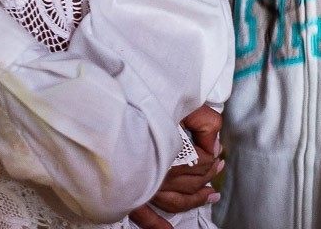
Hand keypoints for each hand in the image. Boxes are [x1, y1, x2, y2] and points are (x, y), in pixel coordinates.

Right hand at [127, 104, 224, 226]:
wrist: (103, 113)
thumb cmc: (137, 103)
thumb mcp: (181, 103)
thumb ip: (204, 121)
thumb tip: (215, 142)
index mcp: (173, 153)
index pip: (202, 160)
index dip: (212, 152)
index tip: (214, 144)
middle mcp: (160, 174)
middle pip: (193, 180)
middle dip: (209, 172)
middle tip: (217, 163)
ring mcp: (145, 187)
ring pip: (178, 201)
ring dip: (196, 200)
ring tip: (209, 195)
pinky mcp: (129, 193)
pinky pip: (144, 216)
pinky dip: (157, 226)